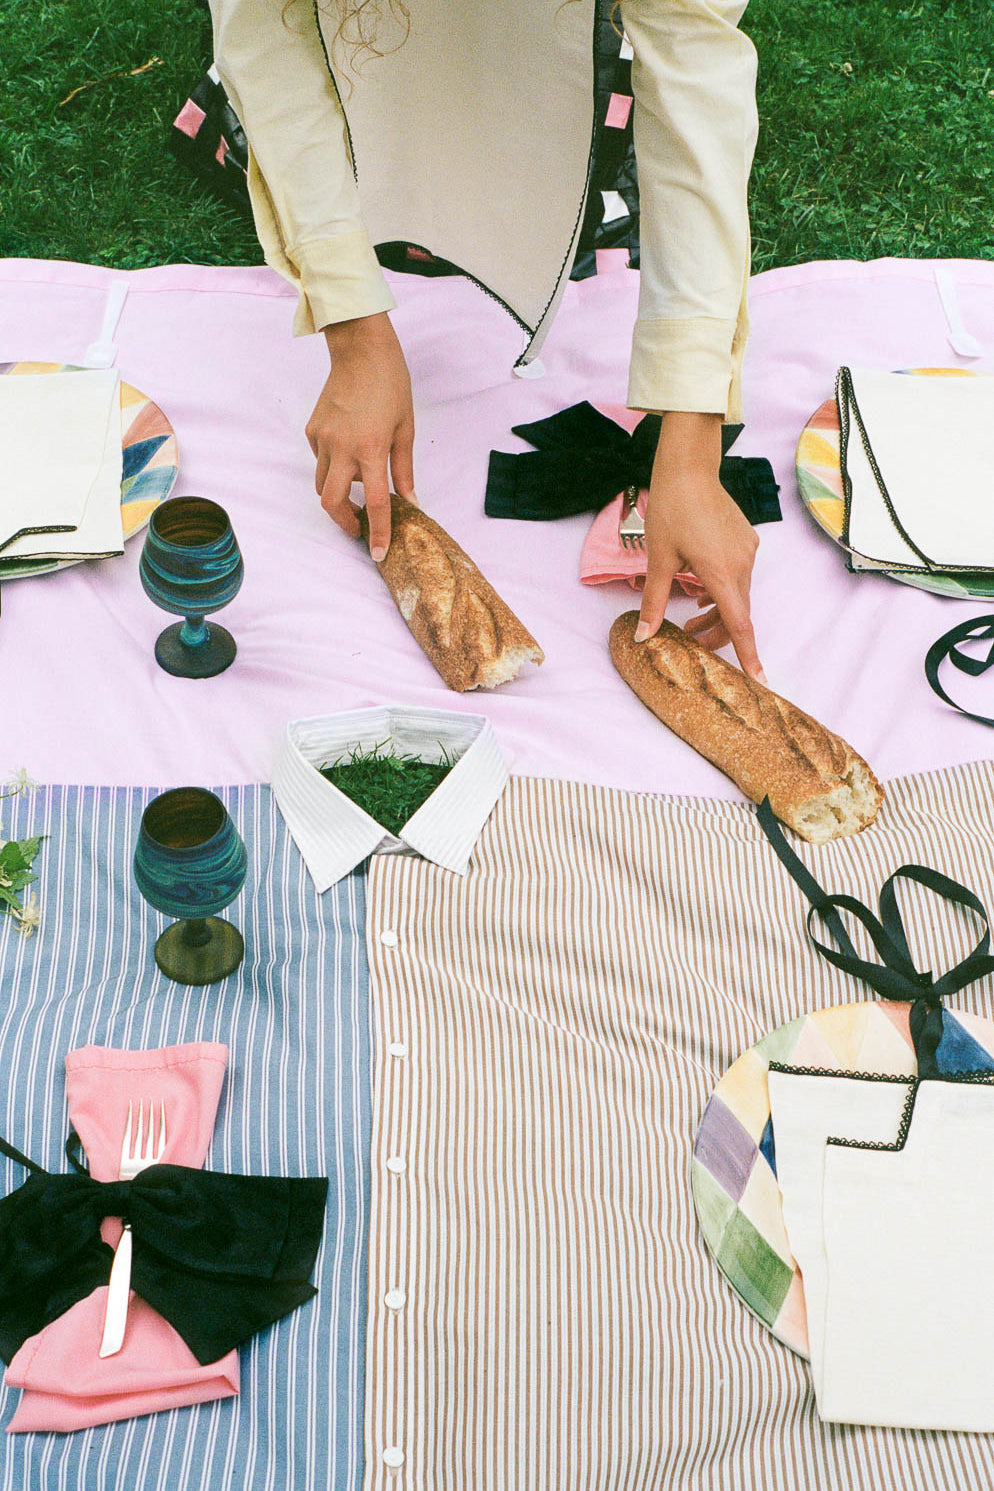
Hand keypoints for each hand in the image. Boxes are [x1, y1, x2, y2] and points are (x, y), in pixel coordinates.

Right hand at [305, 311, 415, 559]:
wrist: (361, 350)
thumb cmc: (390, 385)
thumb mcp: (405, 429)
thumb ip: (404, 470)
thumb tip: (409, 501)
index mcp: (371, 449)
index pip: (374, 503)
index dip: (376, 532)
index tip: (377, 553)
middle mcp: (342, 447)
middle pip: (331, 502)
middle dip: (343, 522)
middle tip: (358, 527)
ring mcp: (323, 438)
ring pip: (321, 484)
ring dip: (337, 496)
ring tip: (357, 490)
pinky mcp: (312, 429)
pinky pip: (319, 460)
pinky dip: (332, 467)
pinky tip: (347, 455)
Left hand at [635, 412, 763, 680]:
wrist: (689, 470)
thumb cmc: (672, 510)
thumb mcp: (658, 559)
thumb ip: (654, 601)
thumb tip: (646, 636)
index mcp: (722, 572)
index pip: (739, 624)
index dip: (749, 654)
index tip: (760, 680)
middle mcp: (742, 564)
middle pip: (736, 613)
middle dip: (716, 633)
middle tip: (689, 639)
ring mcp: (747, 551)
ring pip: (737, 595)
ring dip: (717, 611)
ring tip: (690, 617)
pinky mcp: (747, 541)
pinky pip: (739, 576)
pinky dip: (723, 590)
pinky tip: (701, 590)